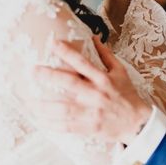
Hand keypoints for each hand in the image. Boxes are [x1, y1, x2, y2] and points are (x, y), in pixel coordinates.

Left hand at [35, 36, 150, 144]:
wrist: (137, 123)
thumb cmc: (127, 95)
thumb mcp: (120, 71)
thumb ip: (105, 54)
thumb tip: (94, 37)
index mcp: (102, 78)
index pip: (82, 63)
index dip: (67, 52)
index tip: (52, 43)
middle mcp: (95, 94)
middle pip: (70, 83)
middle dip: (50, 76)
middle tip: (32, 70)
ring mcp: (91, 112)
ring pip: (63, 108)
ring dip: (44, 105)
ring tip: (28, 101)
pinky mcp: (88, 127)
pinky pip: (66, 127)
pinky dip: (51, 124)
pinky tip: (38, 120)